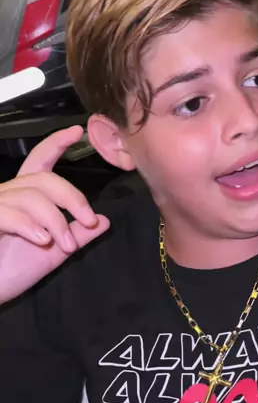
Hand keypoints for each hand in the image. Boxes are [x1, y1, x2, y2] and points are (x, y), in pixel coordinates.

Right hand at [0, 126, 109, 304]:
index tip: (76, 131)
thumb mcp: (53, 253)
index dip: (56, 144)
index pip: (40, 161)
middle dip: (73, 197)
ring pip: (32, 197)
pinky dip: (29, 226)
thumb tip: (104, 220)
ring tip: (65, 245)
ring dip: (55, 221)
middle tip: (89, 220)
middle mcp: (8, 194)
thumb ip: (77, 236)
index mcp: (25, 197)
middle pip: (44, 179)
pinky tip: (42, 241)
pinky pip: (9, 213)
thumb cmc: (12, 271)